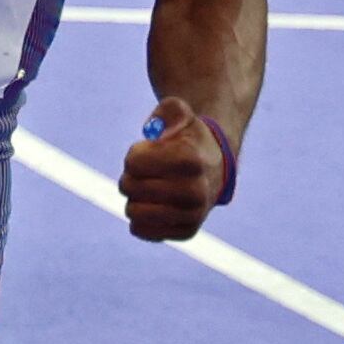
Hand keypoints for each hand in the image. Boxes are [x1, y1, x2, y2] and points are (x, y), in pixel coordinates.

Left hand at [119, 97, 231, 242]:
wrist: (215, 167)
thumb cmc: (188, 138)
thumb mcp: (179, 113)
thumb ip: (166, 111)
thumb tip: (153, 130)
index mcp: (190, 160)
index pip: (132, 162)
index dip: (135, 154)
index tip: (150, 152)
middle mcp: (194, 191)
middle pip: (129, 187)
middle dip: (131, 176)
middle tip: (148, 172)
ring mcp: (192, 215)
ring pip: (132, 211)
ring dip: (135, 198)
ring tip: (151, 189)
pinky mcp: (185, 233)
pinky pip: (140, 230)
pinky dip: (140, 218)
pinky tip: (155, 206)